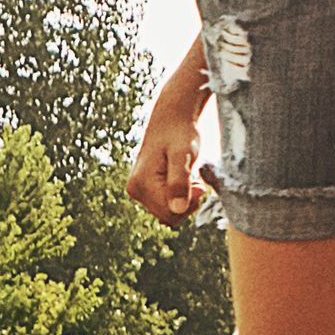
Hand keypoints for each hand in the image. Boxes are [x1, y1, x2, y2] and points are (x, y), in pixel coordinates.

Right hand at [124, 84, 202, 224]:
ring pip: (168, 212)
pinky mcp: (146, 189)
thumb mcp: (182, 154)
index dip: (189, 203)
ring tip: (189, 177)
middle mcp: (135, 190)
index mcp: (141, 184)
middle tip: (196, 180)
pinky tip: (184, 179)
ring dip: (184, 199)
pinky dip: (179, 196)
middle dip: (187, 202)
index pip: (170, 213)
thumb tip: (177, 209)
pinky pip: (166, 205)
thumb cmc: (180, 132)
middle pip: (168, 216)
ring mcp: (139, 190)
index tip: (199, 183)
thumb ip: (179, 181)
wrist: (172, 118)